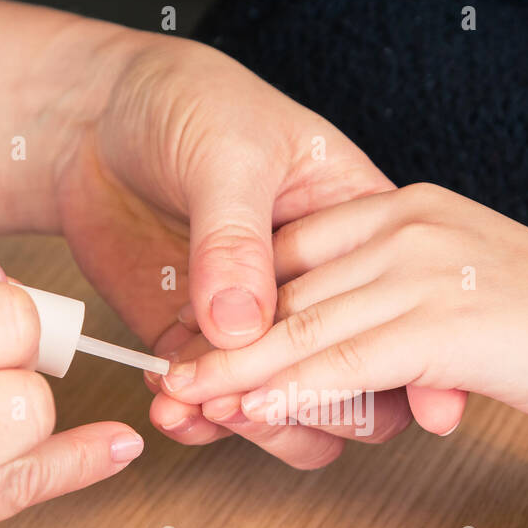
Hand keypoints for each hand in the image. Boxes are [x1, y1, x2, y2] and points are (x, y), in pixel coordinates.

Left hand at [49, 30, 456, 466]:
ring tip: (207, 411)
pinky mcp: (212, 344)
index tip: (430, 406)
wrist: (97, 113)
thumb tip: (243, 325)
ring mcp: (270, 323)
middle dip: (318, 408)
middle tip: (258, 407)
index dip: (419, 366)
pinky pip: (229, 402)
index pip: (410, 310)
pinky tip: (173, 406)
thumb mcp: (227, 152)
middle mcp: (328, 285)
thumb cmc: (189, 101)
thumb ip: (235, 237)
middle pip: (365, 382)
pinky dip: (203, 416)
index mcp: (364, 226)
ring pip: (302, 409)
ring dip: (260, 425)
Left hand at [159, 183, 527, 433]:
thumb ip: (387, 305)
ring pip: (305, 327)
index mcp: (406, 207)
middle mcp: (408, 226)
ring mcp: (425, 267)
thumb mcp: (457, 292)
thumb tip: (326, 349)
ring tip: (188, 407)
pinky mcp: (443, 319)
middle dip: (225, 351)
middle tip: (172, 390)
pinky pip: (345, 361)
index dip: (244, 309)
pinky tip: (253, 412)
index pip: (299, 257)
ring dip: (239, 375)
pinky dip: (291, 390)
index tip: (197, 350)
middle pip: (290, 292)